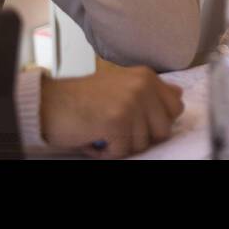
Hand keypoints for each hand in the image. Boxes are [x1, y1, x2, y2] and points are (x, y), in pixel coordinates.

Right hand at [39, 65, 184, 157]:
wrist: (50, 104)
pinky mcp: (117, 120)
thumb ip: (151, 91)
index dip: (158, 122)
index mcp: (146, 76)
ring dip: (122, 145)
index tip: (138, 122)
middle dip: (142, 136)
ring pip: (143, 143)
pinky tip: (95, 138)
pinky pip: (124, 152)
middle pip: (163, 129)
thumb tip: (179, 95)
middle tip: (118, 129)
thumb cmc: (83, 99)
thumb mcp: (122, 86)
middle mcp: (142, 85)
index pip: (176, 107)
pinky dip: (108, 152)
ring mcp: (131, 102)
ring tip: (103, 131)